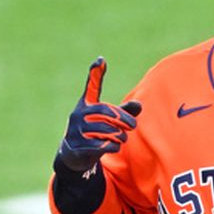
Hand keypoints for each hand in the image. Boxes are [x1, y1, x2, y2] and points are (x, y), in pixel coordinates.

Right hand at [56, 57, 141, 171]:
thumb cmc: (94, 130)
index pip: (91, 87)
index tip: (101, 60)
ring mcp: (76, 131)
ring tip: (121, 137)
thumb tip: (139, 105)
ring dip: (120, 135)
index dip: (96, 73)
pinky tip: (114, 146)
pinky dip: (113, 146)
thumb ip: (123, 111)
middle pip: (108, 113)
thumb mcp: (107, 119)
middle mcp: (78, 115)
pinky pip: (103, 145)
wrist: (74, 154)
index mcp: (86, 105)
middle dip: (125, 120)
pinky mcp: (78, 146)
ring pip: (107, 130)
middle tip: (133, 125)